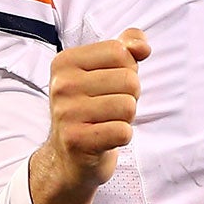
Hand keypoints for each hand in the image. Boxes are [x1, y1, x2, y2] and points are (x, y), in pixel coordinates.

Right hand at [28, 28, 149, 203]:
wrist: (69, 158)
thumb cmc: (92, 108)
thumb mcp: (104, 71)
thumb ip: (126, 46)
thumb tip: (142, 46)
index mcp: (65, 62)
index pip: (120, 52)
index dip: (127, 70)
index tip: (109, 86)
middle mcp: (61, 85)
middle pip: (129, 80)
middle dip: (129, 97)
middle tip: (108, 109)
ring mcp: (66, 113)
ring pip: (129, 106)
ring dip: (126, 118)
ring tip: (106, 123)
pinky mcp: (76, 141)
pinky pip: (123, 131)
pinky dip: (122, 137)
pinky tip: (105, 138)